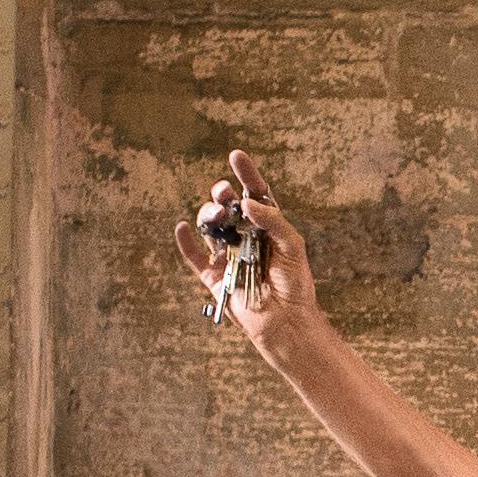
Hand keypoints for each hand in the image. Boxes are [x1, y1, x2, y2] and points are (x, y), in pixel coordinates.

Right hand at [180, 150, 315, 340]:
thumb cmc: (295, 283)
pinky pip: (194, 256)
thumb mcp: (292, 246)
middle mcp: (244, 236)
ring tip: (216, 218)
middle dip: (222, 195)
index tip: (236, 155)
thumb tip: (245, 202)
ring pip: (209, 226)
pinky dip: (185, 242)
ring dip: (208, 216)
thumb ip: (273, 221)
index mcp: (266, 226)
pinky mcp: (214, 275)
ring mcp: (228, 255)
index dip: (246, 174)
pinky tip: (183, 228)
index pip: (254, 194)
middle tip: (224, 194)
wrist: (286, 321)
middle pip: (227, 206)